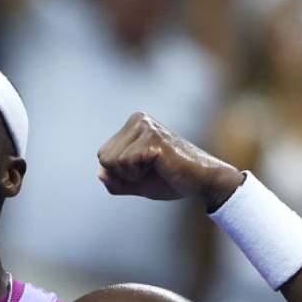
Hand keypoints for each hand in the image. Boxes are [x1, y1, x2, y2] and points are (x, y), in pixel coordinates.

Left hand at [97, 111, 242, 211]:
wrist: (202, 182)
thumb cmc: (171, 180)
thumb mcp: (136, 183)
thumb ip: (116, 180)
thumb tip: (99, 173)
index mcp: (133, 124)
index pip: (103, 155)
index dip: (120, 172)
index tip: (145, 169)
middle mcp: (138, 119)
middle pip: (104, 156)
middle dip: (123, 173)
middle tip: (151, 169)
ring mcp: (145, 126)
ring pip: (111, 160)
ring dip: (131, 174)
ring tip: (156, 167)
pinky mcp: (152, 139)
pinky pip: (124, 162)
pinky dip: (137, 174)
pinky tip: (159, 167)